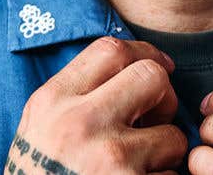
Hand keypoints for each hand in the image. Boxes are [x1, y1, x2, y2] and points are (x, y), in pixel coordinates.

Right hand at [6, 36, 186, 174]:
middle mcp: (80, 125)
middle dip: (163, 98)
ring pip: (173, 135)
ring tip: (141, 166)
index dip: (144, 53)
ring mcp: (110, 161)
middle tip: (154, 119)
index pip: (111, 50)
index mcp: (53, 102)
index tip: (158, 66)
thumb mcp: (40, 127)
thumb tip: (135, 65)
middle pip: (151, 77)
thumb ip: (76, 95)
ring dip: (167, 152)